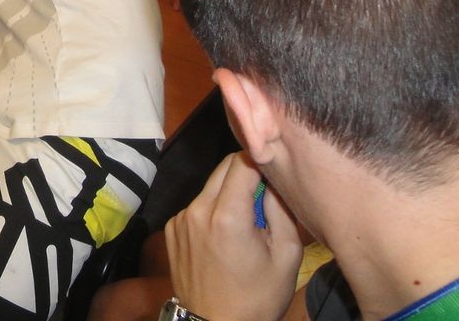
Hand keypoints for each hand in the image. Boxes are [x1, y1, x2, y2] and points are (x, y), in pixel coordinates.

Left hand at [165, 153, 302, 320]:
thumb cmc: (257, 297)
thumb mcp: (286, 256)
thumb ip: (281, 210)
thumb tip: (275, 180)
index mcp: (227, 215)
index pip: (242, 162)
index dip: (261, 162)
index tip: (274, 171)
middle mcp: (197, 210)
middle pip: (223, 168)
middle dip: (246, 173)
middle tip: (264, 196)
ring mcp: (181, 218)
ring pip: (210, 187)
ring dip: (228, 193)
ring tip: (245, 222)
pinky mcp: (172, 228)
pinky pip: (197, 206)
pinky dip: (212, 210)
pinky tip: (223, 235)